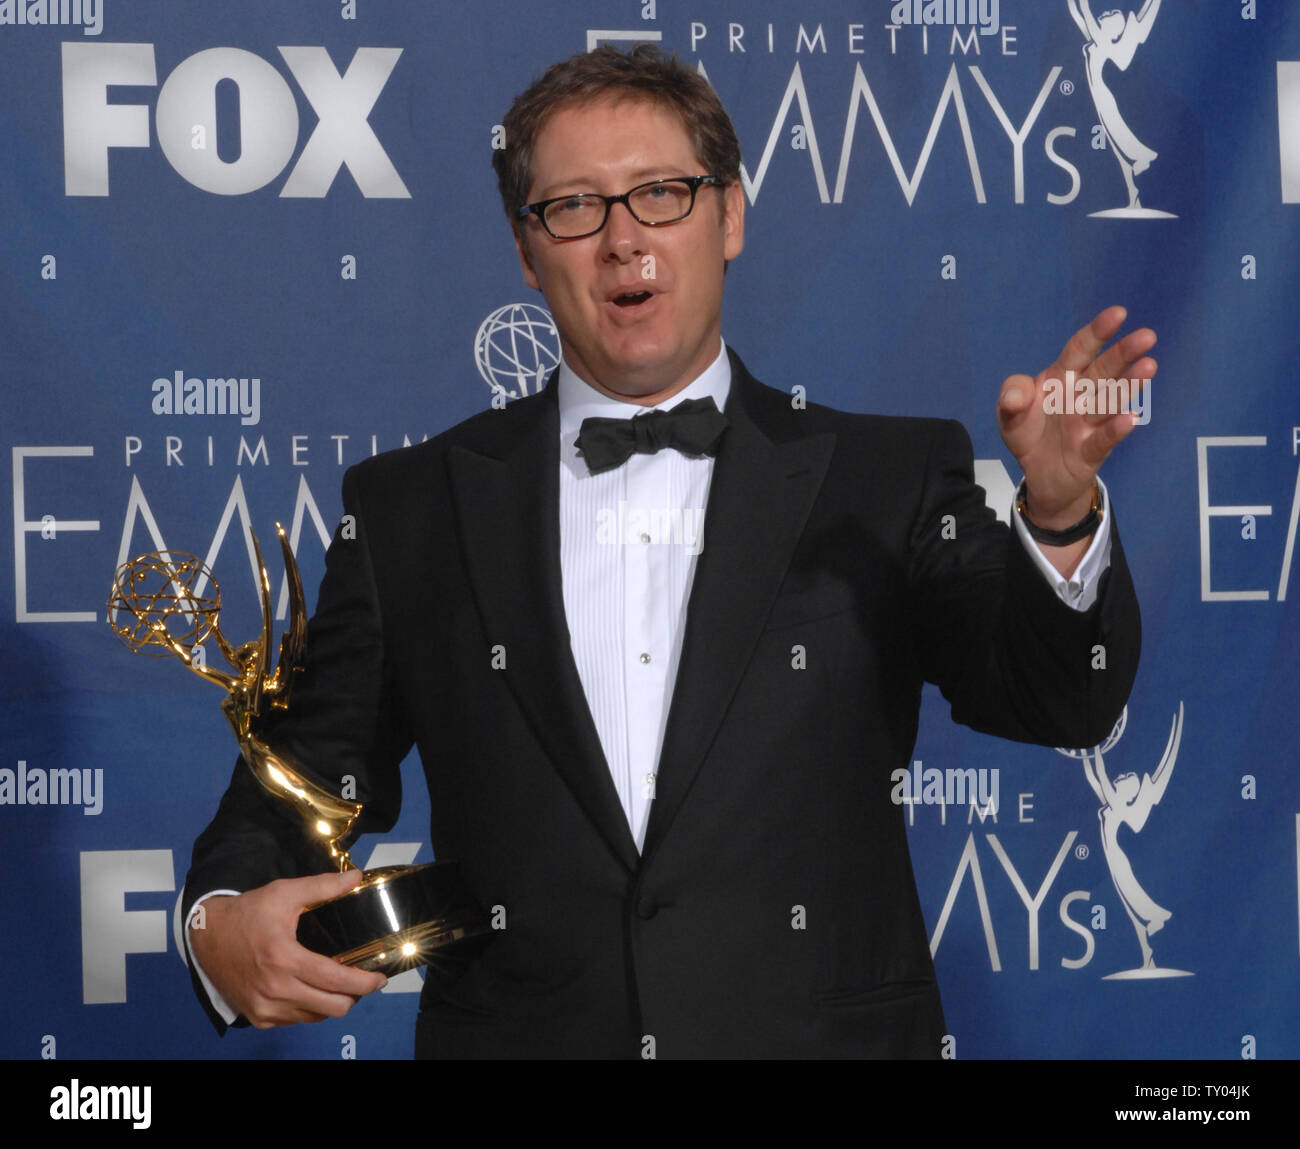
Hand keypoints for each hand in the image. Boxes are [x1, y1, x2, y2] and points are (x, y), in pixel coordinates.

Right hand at [189, 870, 387, 1028]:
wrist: (207, 937)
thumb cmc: (248, 913)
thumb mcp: (284, 893)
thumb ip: (322, 887)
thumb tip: (356, 878)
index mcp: (284, 959)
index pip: (335, 980)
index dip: (363, 982)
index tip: (380, 978)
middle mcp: (275, 990)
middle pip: (332, 1007)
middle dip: (354, 995)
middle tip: (361, 980)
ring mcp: (265, 1008)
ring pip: (315, 1017)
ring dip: (331, 1003)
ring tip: (337, 984)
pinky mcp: (258, 1017)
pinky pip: (295, 1020)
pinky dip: (309, 1009)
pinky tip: (311, 990)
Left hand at [997, 305, 1155, 530]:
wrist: (1038, 475)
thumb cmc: (1029, 434)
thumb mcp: (1009, 414)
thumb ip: (1011, 396)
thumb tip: (1016, 397)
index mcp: (1061, 379)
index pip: (1080, 350)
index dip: (1097, 332)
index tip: (1117, 314)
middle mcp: (1080, 397)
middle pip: (1104, 372)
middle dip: (1123, 353)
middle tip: (1147, 336)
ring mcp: (1089, 423)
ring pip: (1110, 401)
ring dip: (1128, 386)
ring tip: (1148, 367)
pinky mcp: (1091, 451)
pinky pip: (1104, 439)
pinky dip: (1115, 429)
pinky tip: (1130, 418)